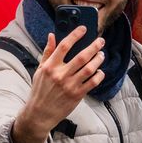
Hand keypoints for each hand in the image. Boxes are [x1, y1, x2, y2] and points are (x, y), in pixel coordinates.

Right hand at [11, 27, 104, 142]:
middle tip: (100, 41)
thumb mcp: (40, 70)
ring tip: (101, 55)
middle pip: (82, 56)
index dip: (75, 35)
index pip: (64, 45)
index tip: (83, 29)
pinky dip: (99, 75)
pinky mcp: (77, 95)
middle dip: (94, 46)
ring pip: (90, 68)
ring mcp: (70, 85)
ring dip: (98, 59)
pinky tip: (100, 71)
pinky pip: (93, 82)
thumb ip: (47, 52)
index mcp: (50, 66)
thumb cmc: (40, 90)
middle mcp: (60, 75)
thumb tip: (51, 36)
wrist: (40, 113)